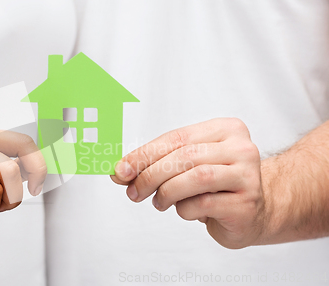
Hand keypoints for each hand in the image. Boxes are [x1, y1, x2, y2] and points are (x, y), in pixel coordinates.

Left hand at [111, 118, 264, 248]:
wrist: (254, 212)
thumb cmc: (215, 186)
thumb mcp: (186, 167)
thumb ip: (156, 164)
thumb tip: (120, 172)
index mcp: (226, 129)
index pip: (177, 137)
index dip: (144, 154)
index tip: (121, 170)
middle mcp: (241, 148)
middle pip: (184, 156)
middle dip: (150, 175)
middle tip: (133, 191)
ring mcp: (248, 175)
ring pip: (196, 177)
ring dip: (167, 192)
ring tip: (159, 202)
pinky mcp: (247, 203)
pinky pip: (204, 204)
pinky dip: (185, 209)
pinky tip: (186, 210)